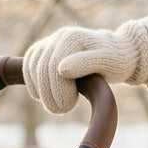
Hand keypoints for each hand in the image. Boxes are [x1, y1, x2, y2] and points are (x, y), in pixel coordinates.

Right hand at [23, 21, 147, 113]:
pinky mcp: (42, 52)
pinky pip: (28, 68)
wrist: (118, 53)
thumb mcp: (108, 62)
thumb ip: (86, 63)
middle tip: (62, 110)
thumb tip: (61, 69)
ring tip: (57, 106)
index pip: (53, 67)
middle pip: (41, 70)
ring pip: (32, 70)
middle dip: (49, 94)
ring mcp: (49, 44)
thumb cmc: (116, 60)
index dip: (57, 90)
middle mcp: (58, 37)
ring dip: (41, 92)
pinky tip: (44, 96)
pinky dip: (34, 85)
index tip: (68, 107)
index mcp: (72, 38)